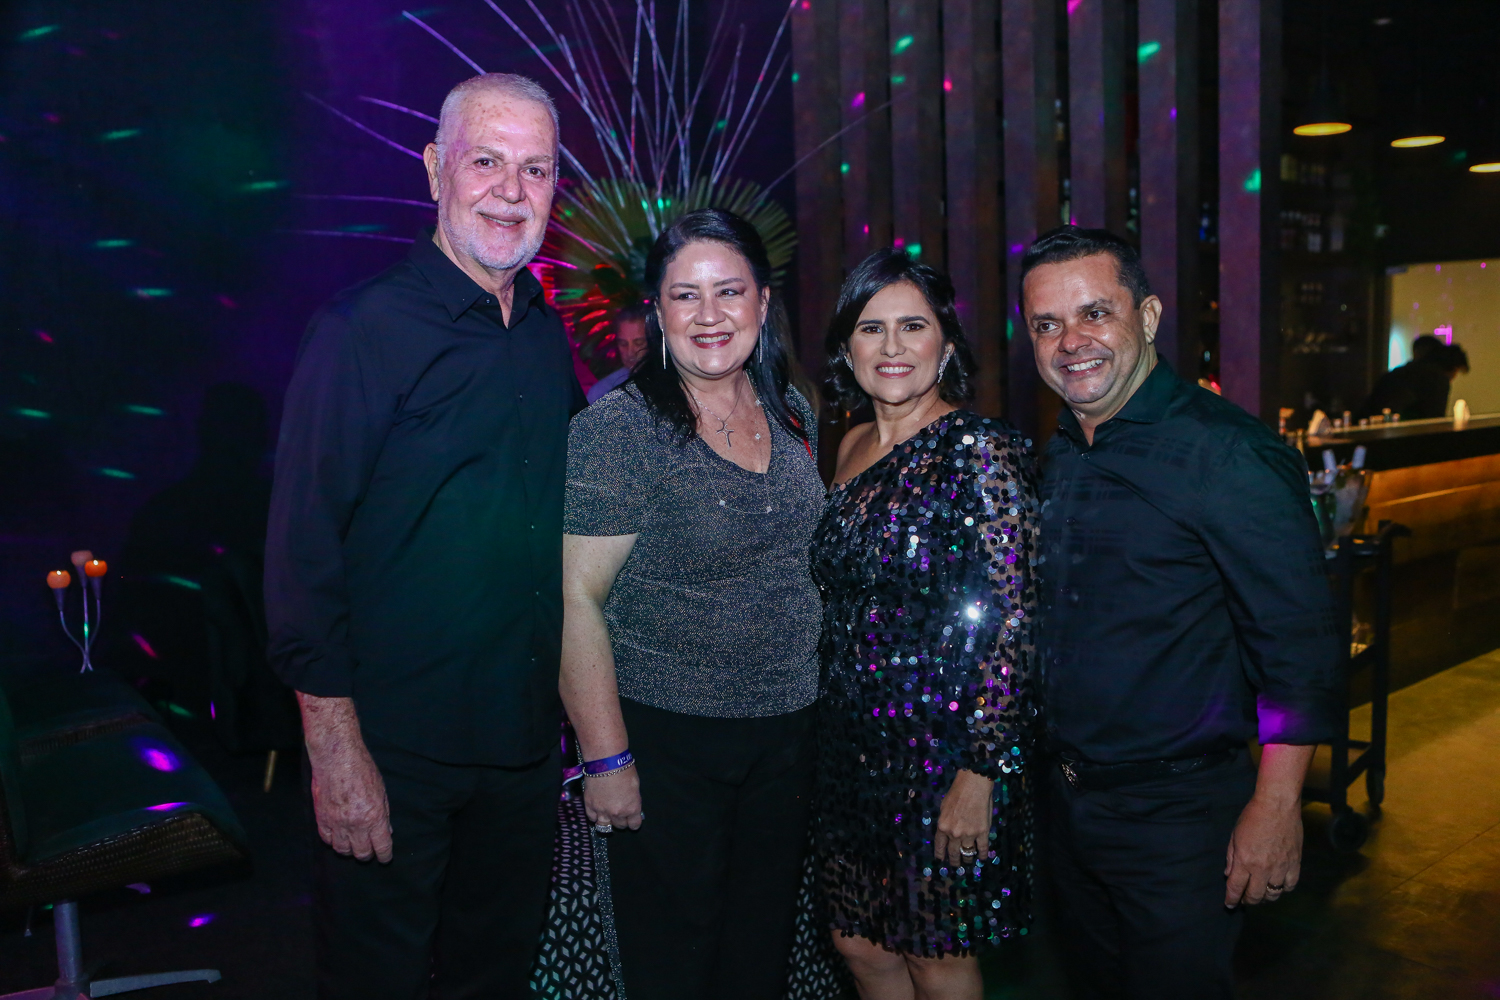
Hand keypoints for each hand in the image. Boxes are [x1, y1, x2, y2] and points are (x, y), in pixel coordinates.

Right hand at [308, 738, 392, 862]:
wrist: (337, 758)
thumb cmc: (362, 770)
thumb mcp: (381, 791)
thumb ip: (384, 814)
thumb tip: (386, 831)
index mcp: (374, 817)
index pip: (381, 846)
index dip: (384, 856)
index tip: (385, 858)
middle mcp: (355, 824)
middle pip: (361, 853)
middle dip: (367, 855)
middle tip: (369, 851)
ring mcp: (337, 823)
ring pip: (342, 850)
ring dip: (349, 850)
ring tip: (353, 844)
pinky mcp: (322, 819)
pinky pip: (326, 839)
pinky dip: (333, 841)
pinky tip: (338, 836)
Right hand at [584, 766, 642, 830]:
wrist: (606, 762)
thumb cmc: (624, 769)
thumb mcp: (635, 786)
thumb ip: (633, 799)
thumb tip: (631, 805)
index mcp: (631, 808)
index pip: (634, 824)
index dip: (634, 823)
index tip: (633, 820)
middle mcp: (617, 813)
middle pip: (620, 826)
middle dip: (621, 821)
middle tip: (620, 814)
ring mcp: (602, 811)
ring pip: (604, 826)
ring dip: (607, 822)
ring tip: (608, 817)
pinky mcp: (589, 806)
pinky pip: (592, 818)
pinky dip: (595, 816)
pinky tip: (597, 811)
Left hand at [933, 769, 993, 866]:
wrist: (973, 785)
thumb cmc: (957, 792)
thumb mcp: (943, 807)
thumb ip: (945, 821)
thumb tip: (946, 830)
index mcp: (943, 827)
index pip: (940, 846)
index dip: (940, 855)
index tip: (941, 860)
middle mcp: (954, 834)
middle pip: (953, 852)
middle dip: (954, 860)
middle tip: (955, 864)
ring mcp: (969, 834)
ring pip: (967, 852)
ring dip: (967, 859)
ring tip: (968, 862)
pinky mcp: (982, 833)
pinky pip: (982, 848)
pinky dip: (982, 855)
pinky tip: (982, 858)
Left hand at [1224, 794, 1301, 906]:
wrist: (1277, 805)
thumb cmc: (1252, 816)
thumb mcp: (1235, 835)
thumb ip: (1231, 857)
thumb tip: (1228, 874)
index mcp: (1245, 861)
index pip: (1236, 888)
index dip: (1232, 899)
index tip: (1230, 904)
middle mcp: (1263, 868)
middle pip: (1255, 896)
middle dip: (1247, 901)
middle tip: (1244, 900)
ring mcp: (1281, 867)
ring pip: (1273, 894)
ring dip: (1265, 897)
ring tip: (1260, 893)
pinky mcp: (1295, 863)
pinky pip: (1290, 885)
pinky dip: (1283, 888)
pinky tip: (1278, 885)